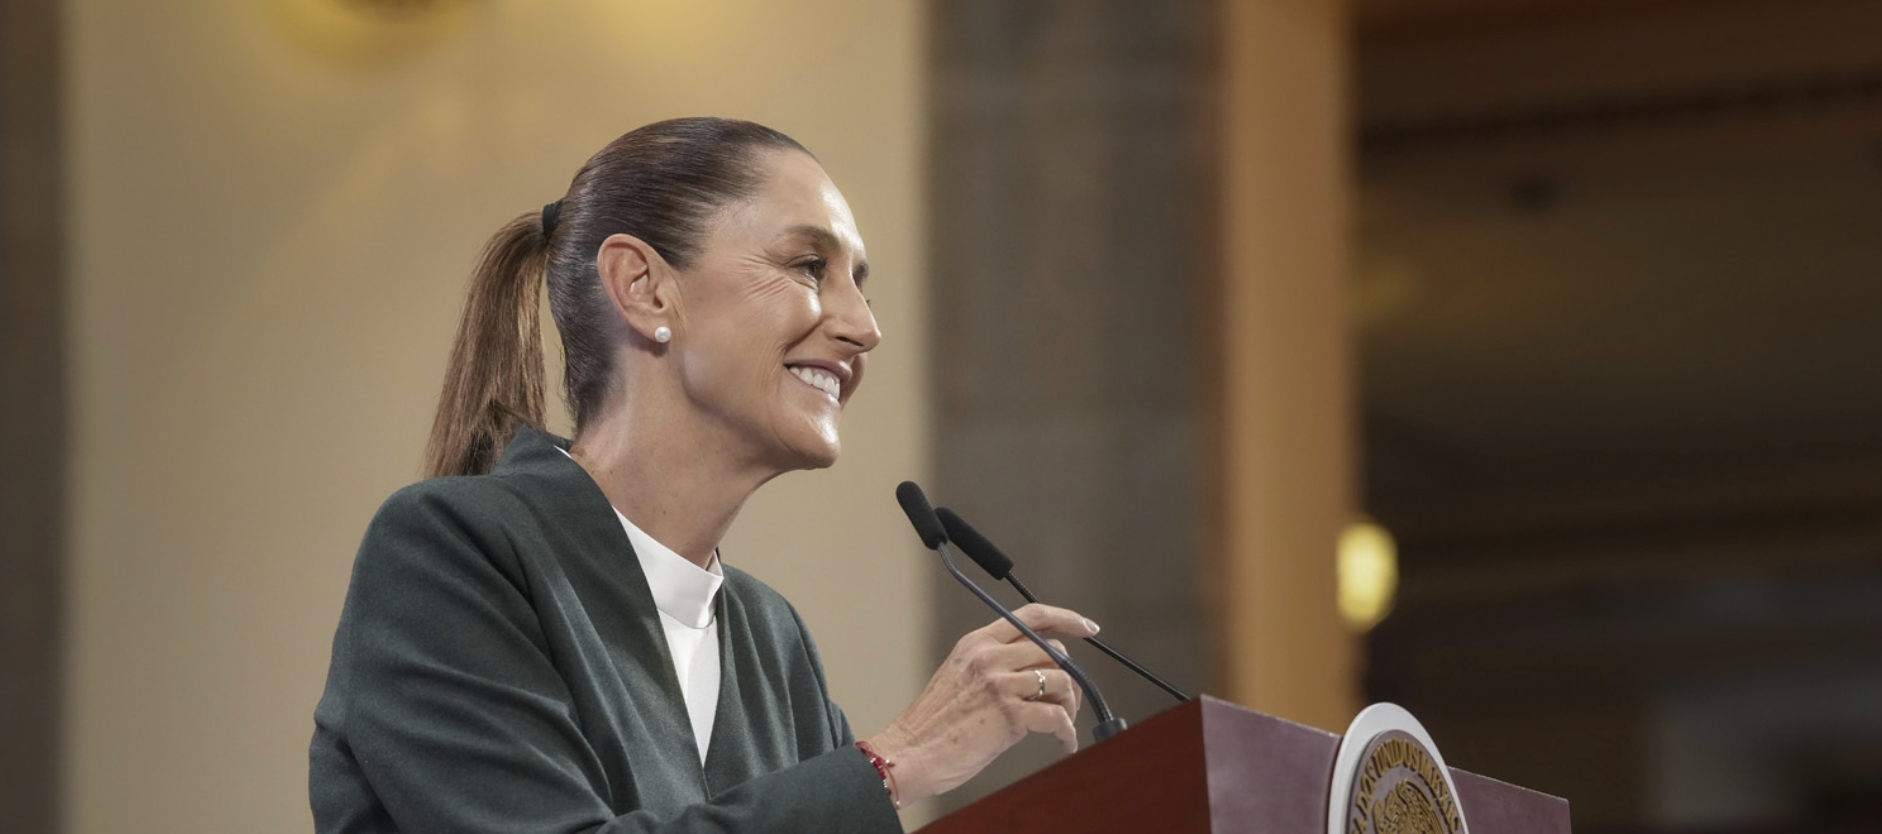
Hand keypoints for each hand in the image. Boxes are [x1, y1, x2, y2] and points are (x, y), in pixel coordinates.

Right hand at [863, 603, 1098, 804]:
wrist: (909, 753)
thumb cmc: (934, 726)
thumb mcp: (962, 679)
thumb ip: (996, 668)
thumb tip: (1040, 676)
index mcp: (977, 643)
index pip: (1031, 617)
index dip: (1067, 618)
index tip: (1088, 628)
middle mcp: (989, 656)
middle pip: (1054, 650)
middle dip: (1069, 678)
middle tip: (1066, 702)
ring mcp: (999, 683)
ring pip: (1061, 680)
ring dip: (1069, 706)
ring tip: (1061, 726)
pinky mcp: (1008, 713)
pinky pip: (1057, 716)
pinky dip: (1067, 732)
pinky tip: (1063, 743)